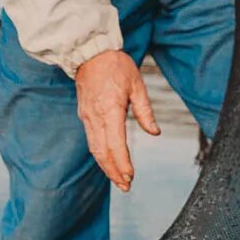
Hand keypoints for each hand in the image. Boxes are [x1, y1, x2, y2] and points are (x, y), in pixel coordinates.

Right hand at [74, 49, 159, 191]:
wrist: (90, 53)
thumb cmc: (116, 66)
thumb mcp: (137, 85)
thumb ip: (145, 111)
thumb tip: (154, 132)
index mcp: (110, 110)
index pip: (116, 144)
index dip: (123, 163)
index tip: (131, 177)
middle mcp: (96, 117)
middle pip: (102, 153)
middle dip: (114, 172)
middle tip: (126, 186)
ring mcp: (87, 117)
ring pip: (95, 149)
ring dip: (106, 167)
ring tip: (118, 179)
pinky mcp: (84, 115)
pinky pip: (92, 140)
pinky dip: (100, 155)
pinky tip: (109, 161)